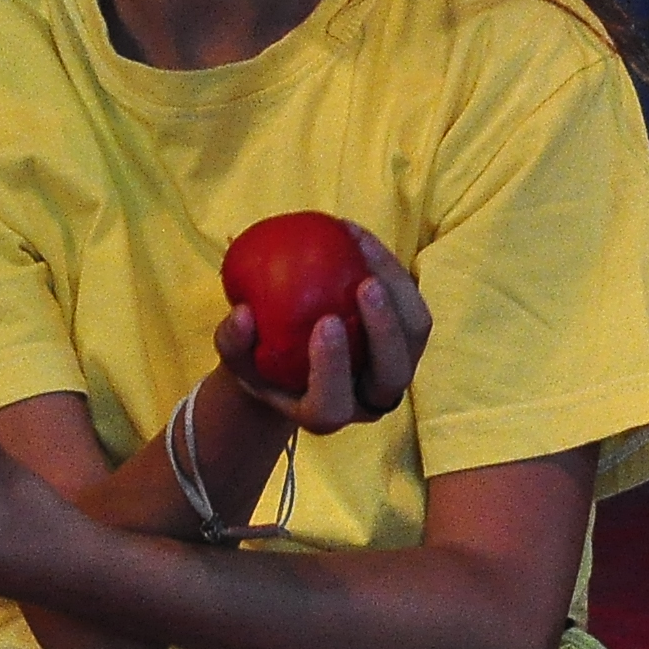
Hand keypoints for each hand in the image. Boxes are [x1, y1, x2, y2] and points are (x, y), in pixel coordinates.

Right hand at [217, 221, 431, 433]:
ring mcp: (393, 369)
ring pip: (415, 335)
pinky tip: (358, 235)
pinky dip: (390, 267)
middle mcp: (368, 398)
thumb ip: (234, 341)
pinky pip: (410, 302)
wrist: (294, 361)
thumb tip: (243, 314)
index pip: (333, 403)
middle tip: (365, 284)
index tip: (324, 322)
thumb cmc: (262, 362)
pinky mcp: (405, 338)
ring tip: (362, 245)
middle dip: (385, 329)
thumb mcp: (237, 358)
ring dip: (397, 289)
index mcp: (325, 412)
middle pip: (392, 374)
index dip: (333, 367)